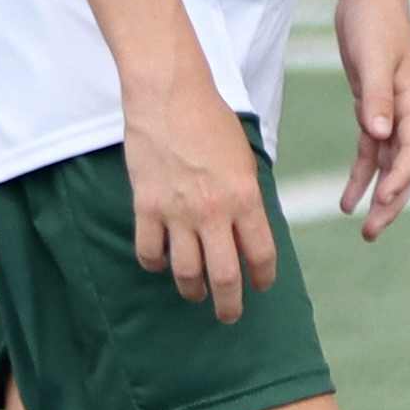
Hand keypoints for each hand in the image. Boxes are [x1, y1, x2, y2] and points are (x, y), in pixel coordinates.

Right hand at [122, 75, 279, 320]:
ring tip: (195, 294)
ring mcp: (176, 212)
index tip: (261, 287)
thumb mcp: (244, 159)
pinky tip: (161, 262)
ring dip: (192, 291)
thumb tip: (248, 233)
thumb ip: (247, 199)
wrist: (169, 94)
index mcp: (245, 198)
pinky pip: (149, 253)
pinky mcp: (146, 206)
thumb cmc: (211, 121)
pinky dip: (155, 265)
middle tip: (229, 315)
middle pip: (224, 278)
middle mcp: (213, 211)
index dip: (263, 279)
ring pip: (185, 273)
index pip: (261, 256)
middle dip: (230, 305)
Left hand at [330, 0, 409, 235]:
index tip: (382, 201)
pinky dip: (361, 173)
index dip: (399, 179)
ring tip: (360, 225)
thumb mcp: (372, 59)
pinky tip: (348, 196)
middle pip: (406, 167)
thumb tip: (381, 135)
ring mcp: (393, 112)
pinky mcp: (374, 107)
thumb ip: (377, 98)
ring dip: (376, 193)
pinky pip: (370, 150)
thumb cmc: (373, 22)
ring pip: (388, 164)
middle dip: (391, 201)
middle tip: (372, 231)